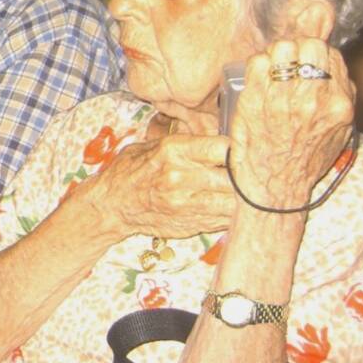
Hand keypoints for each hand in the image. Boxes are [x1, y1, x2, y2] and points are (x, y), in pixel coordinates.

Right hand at [95, 134, 235, 239]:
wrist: (112, 204)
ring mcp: (188, 204)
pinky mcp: (192, 224)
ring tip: (245, 189)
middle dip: (246, 173)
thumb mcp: (152, 145)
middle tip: (250, 171)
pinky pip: (227, 219)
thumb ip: (187, 143)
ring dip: (243, 195)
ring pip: (236, 200)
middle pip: (235, 175)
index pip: (225, 147)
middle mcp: (182, 177)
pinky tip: (231, 204)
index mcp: (173, 150)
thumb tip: (221, 139)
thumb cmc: (132, 170)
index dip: (239, 149)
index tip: (242, 150)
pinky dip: (234, 212)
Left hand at [229, 38, 354, 208]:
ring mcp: (282, 98)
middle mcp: (313, 98)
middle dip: (296, 48)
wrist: (275, 187)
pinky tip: (257, 80)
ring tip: (271, 70)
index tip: (304, 63)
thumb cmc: (306, 160)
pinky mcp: (255, 100)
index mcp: (338, 103)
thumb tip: (331, 64)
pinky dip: (255, 65)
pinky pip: (256, 62)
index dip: (313, 54)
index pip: (329, 54)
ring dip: (274, 54)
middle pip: (307, 44)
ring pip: (281, 48)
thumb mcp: (338, 130)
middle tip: (286, 62)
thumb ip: (339, 95)